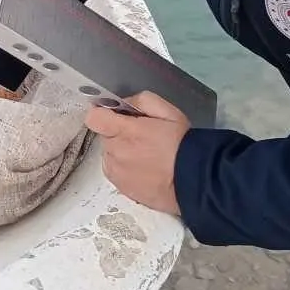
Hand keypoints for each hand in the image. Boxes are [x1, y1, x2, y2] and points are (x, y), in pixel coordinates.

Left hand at [85, 91, 190, 215]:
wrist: (195, 182)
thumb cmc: (182, 144)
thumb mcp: (168, 111)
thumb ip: (142, 101)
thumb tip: (123, 103)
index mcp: (125, 131)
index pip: (94, 118)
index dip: (102, 114)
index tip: (113, 115)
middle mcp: (116, 152)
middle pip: (105, 136)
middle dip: (118, 133)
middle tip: (141, 137)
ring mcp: (117, 172)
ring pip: (109, 155)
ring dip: (120, 152)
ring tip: (145, 156)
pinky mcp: (121, 189)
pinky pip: (115, 172)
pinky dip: (124, 169)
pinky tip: (144, 170)